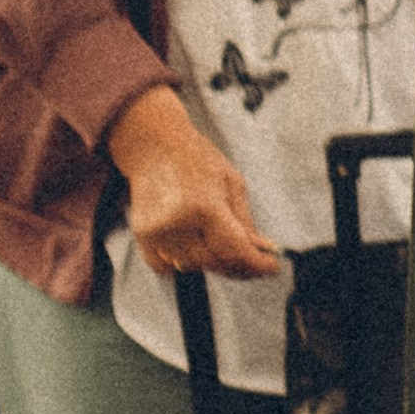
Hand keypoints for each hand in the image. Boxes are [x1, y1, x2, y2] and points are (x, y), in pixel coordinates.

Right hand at [110, 87, 280, 280]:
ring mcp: (156, 232)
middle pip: (215, 263)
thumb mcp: (232, 183)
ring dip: (212, 262)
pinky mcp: (142, 236)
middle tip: (254, 258)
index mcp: (205, 206)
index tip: (272, 267)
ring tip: (221, 241)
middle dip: (239, 265)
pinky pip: (166, 266)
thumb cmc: (196, 160)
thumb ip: (246, 223)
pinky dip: (183, 261)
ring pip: (193, 267)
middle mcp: (177, 223)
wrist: (154, 146)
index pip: (235, 250)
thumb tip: (263, 251)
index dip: (257, 264)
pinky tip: (193, 244)